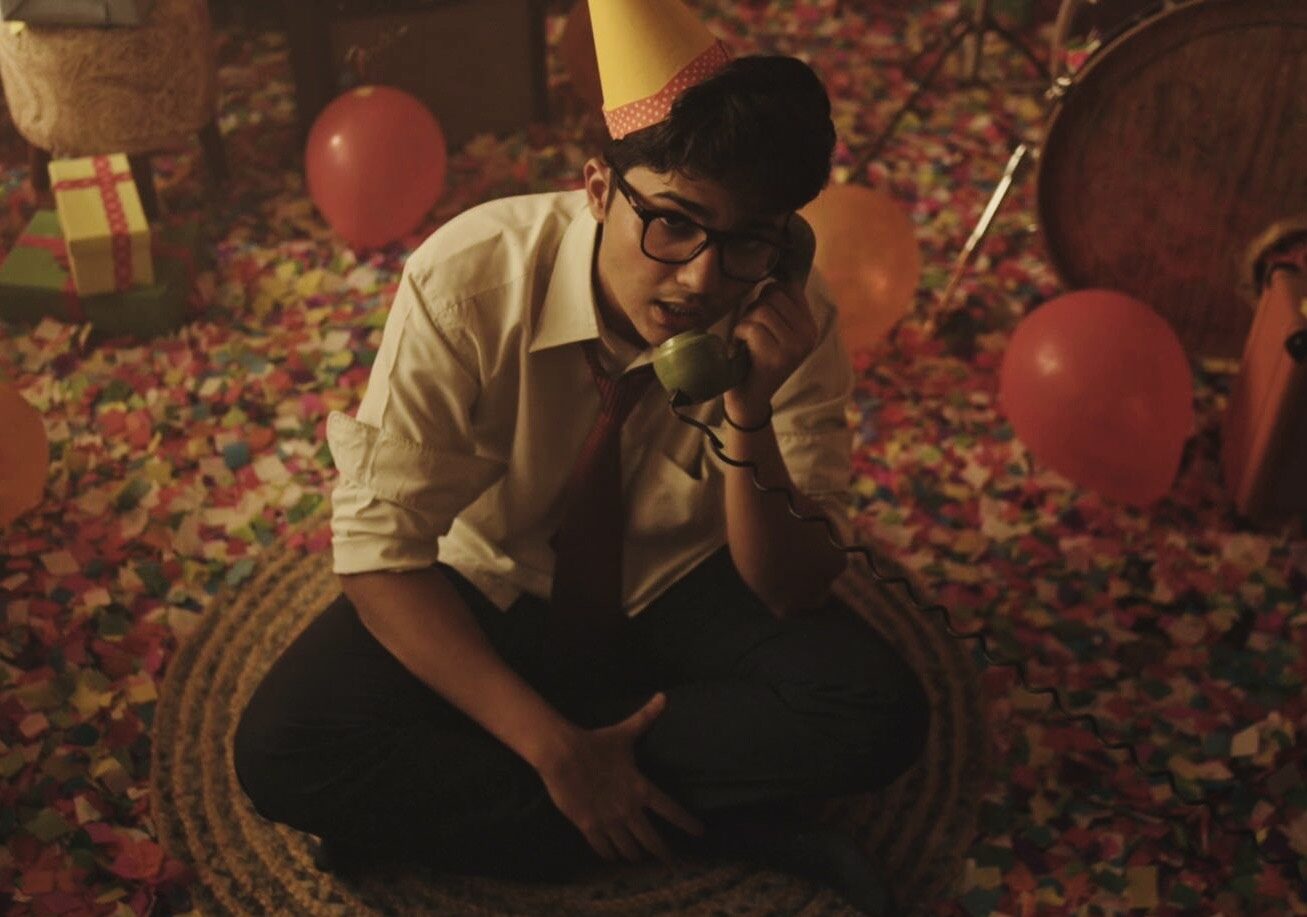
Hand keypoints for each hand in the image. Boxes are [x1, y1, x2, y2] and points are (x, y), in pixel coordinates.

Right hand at [536, 693, 703, 863]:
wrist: (563, 754)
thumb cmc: (596, 743)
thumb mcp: (625, 732)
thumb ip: (646, 717)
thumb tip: (663, 696)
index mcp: (641, 788)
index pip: (671, 810)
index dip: (687, 823)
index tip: (700, 833)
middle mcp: (628, 809)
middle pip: (651, 840)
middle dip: (663, 855)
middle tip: (672, 865)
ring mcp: (609, 820)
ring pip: (628, 849)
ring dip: (635, 857)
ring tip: (640, 861)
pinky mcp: (588, 826)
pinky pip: (603, 849)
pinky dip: (610, 856)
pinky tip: (612, 858)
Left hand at [726, 276, 817, 425]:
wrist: (749, 396)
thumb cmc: (756, 356)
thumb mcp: (773, 328)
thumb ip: (779, 304)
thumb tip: (776, 273)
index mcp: (810, 325)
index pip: (790, 287)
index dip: (768, 295)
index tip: (762, 315)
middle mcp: (809, 335)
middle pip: (774, 296)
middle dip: (755, 308)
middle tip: (751, 331)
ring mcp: (796, 347)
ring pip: (762, 311)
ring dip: (746, 322)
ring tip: (747, 339)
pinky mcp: (779, 358)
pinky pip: (751, 327)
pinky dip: (739, 334)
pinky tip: (742, 348)